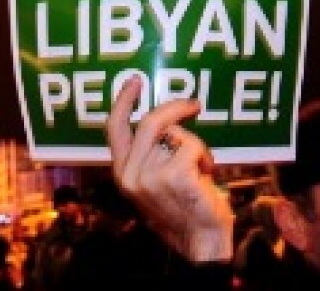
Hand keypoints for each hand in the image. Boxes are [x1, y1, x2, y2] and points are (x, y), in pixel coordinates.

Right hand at [107, 75, 233, 261]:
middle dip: (176, 108)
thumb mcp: (157, 180)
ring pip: (177, 135)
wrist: (200, 239)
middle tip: (194, 105)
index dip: (123, 101)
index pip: (114, 129)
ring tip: (200, 168)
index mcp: (122, 173)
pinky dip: (205, 156)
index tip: (136, 81)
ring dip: (196, 147)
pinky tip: (205, 174)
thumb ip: (151, 154)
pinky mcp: (172, 176)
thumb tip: (164, 120)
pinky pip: (192, 145)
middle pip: (150, 122)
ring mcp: (149, 176)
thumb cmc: (185, 207)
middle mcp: (130, 174)